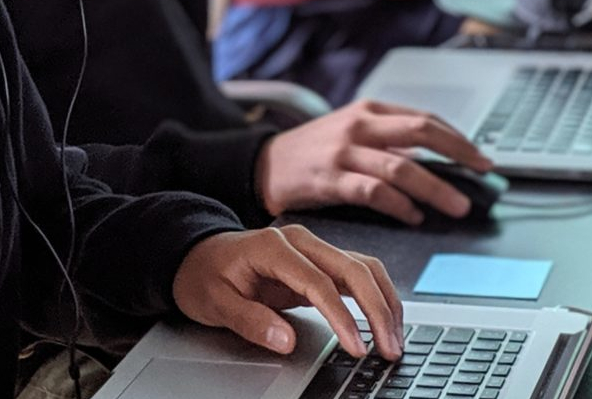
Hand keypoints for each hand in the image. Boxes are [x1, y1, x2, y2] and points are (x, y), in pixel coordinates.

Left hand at [172, 224, 403, 359]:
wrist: (197, 254)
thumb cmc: (205, 275)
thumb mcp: (215, 302)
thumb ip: (250, 320)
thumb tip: (286, 341)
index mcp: (274, 246)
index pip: (318, 282)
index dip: (342, 316)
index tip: (356, 347)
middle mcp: (300, 241)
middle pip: (352, 268)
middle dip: (377, 309)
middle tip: (389, 348)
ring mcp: (312, 248)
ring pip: (363, 267)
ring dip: (384, 302)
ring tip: (394, 340)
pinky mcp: (320, 261)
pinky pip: (357, 273)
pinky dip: (376, 296)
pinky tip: (385, 321)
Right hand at [254, 99, 492, 224]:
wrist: (264, 165)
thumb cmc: (314, 151)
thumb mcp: (353, 134)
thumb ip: (390, 144)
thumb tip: (436, 163)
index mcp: (370, 111)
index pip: (425, 119)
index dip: (458, 139)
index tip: (481, 158)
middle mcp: (360, 125)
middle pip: (420, 132)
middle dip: (458, 153)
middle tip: (482, 173)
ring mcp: (344, 151)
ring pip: (402, 166)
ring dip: (436, 188)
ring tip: (458, 205)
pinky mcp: (330, 179)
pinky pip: (374, 192)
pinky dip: (400, 206)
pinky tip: (414, 216)